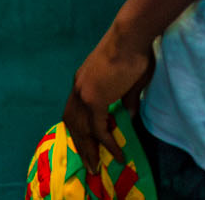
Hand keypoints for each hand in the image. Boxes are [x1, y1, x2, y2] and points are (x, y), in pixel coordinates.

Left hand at [60, 24, 153, 173]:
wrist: (130, 36)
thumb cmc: (132, 52)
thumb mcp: (126, 80)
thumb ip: (125, 98)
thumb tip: (128, 114)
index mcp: (82, 80)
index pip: (74, 110)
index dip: (78, 129)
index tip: (85, 145)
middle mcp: (78, 87)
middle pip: (73, 123)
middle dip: (81, 145)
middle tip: (89, 165)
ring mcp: (84, 93)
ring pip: (82, 130)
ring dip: (89, 151)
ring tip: (97, 168)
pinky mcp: (95, 99)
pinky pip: (100, 130)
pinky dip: (108, 144)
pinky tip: (117, 154)